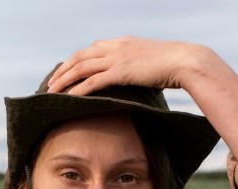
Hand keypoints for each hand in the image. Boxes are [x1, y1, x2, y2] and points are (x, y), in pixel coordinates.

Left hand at [46, 36, 211, 95]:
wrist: (186, 61)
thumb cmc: (175, 65)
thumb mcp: (152, 62)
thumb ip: (139, 66)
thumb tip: (137, 77)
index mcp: (123, 42)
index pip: (92, 49)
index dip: (76, 60)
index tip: (66, 71)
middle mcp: (116, 47)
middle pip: (80, 56)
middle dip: (63, 70)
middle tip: (51, 83)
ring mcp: (118, 58)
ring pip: (81, 67)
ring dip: (65, 80)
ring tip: (52, 92)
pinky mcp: (121, 71)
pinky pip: (93, 81)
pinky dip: (78, 89)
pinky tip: (68, 98)